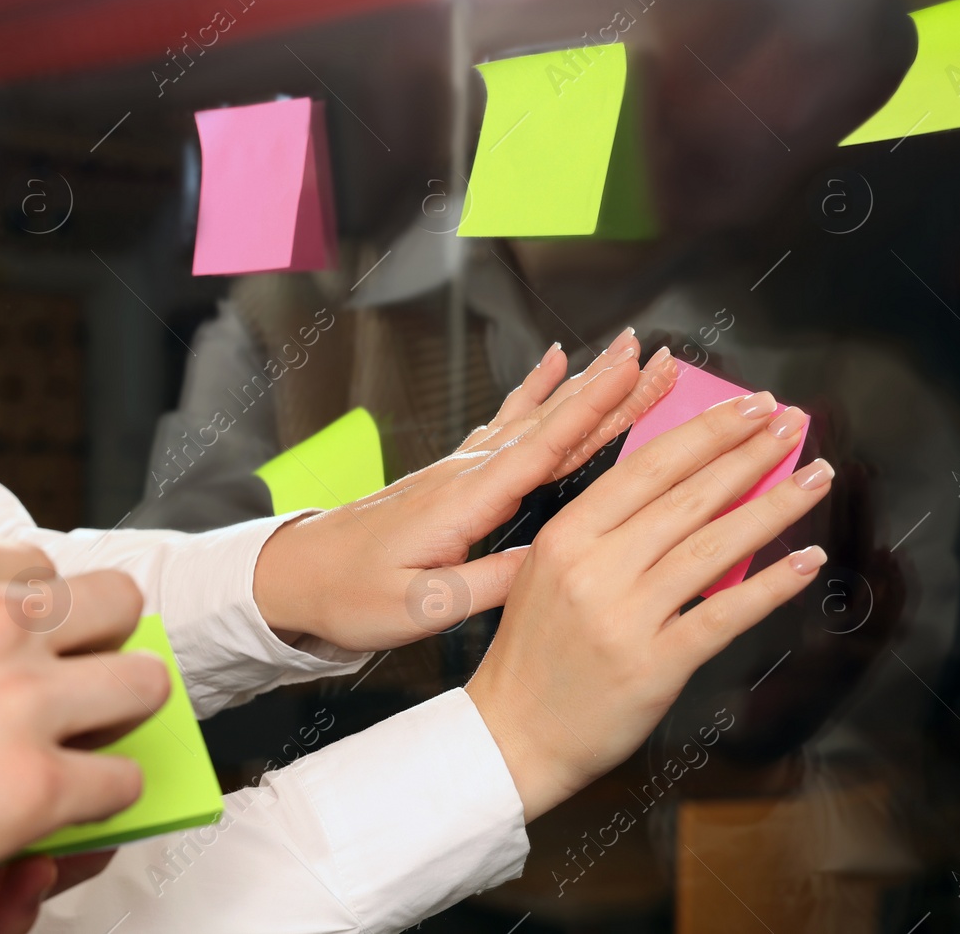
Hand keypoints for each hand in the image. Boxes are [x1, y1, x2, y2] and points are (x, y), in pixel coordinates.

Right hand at [0, 539, 170, 931]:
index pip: (41, 569)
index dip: (42, 614)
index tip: (36, 643)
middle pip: (114, 603)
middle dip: (104, 644)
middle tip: (84, 682)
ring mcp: (22, 698)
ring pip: (143, 682)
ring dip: (122, 712)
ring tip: (95, 739)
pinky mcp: (36, 781)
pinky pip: (121, 779)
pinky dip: (105, 797)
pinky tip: (71, 807)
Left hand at [253, 328, 679, 650]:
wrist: (297, 574)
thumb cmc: (351, 594)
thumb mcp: (422, 605)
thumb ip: (489, 583)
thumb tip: (555, 562)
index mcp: (466, 502)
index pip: (544, 447)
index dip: (595, 408)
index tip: (637, 370)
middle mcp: (468, 473)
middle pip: (553, 423)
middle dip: (610, 388)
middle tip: (662, 354)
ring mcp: (460, 468)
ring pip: (536, 420)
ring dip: (586, 387)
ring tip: (629, 355)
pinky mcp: (454, 475)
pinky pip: (506, 424)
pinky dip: (535, 393)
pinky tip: (553, 366)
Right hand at [463, 392, 831, 821]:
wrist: (513, 733)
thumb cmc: (534, 653)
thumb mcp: (548, 573)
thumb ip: (604, 533)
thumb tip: (681, 488)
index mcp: (564, 536)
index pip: (646, 468)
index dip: (705, 433)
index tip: (748, 406)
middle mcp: (593, 568)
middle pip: (685, 496)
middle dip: (747, 453)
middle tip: (791, 422)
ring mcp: (625, 615)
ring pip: (712, 545)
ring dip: (773, 505)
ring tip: (815, 475)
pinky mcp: (655, 663)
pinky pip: (724, 614)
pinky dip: (771, 584)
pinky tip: (806, 560)